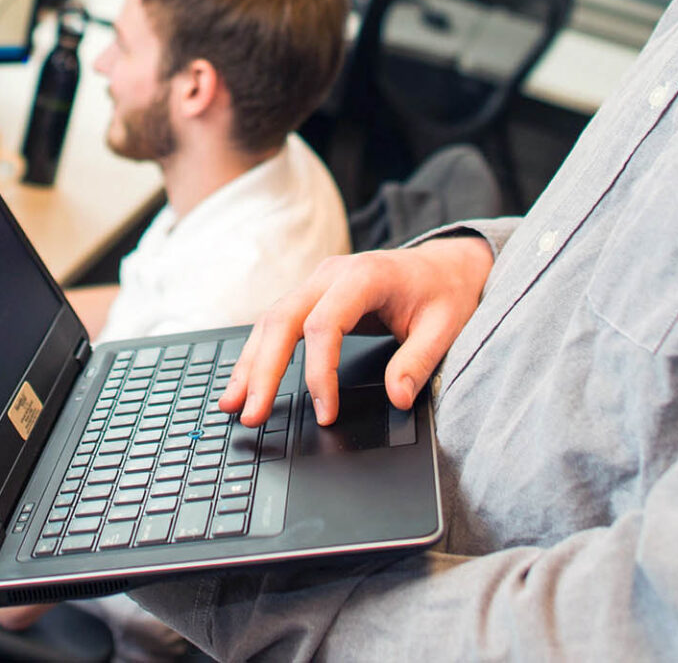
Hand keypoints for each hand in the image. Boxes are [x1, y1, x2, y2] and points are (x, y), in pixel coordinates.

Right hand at [218, 234, 494, 426]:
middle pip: (283, 320)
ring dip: (250, 363)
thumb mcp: (445, 327)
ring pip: (271, 320)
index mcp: (364, 276)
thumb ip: (419, 362)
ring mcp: (317, 282)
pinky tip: (245, 381)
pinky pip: (277, 322)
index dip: (319, 373)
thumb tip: (397, 399)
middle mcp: (331, 274)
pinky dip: (259, 353)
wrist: (445, 265)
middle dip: (263, 370)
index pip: (325, 325)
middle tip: (252, 414)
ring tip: (232, 404)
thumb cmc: (444, 292)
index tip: (325, 413)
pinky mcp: (312, 295)